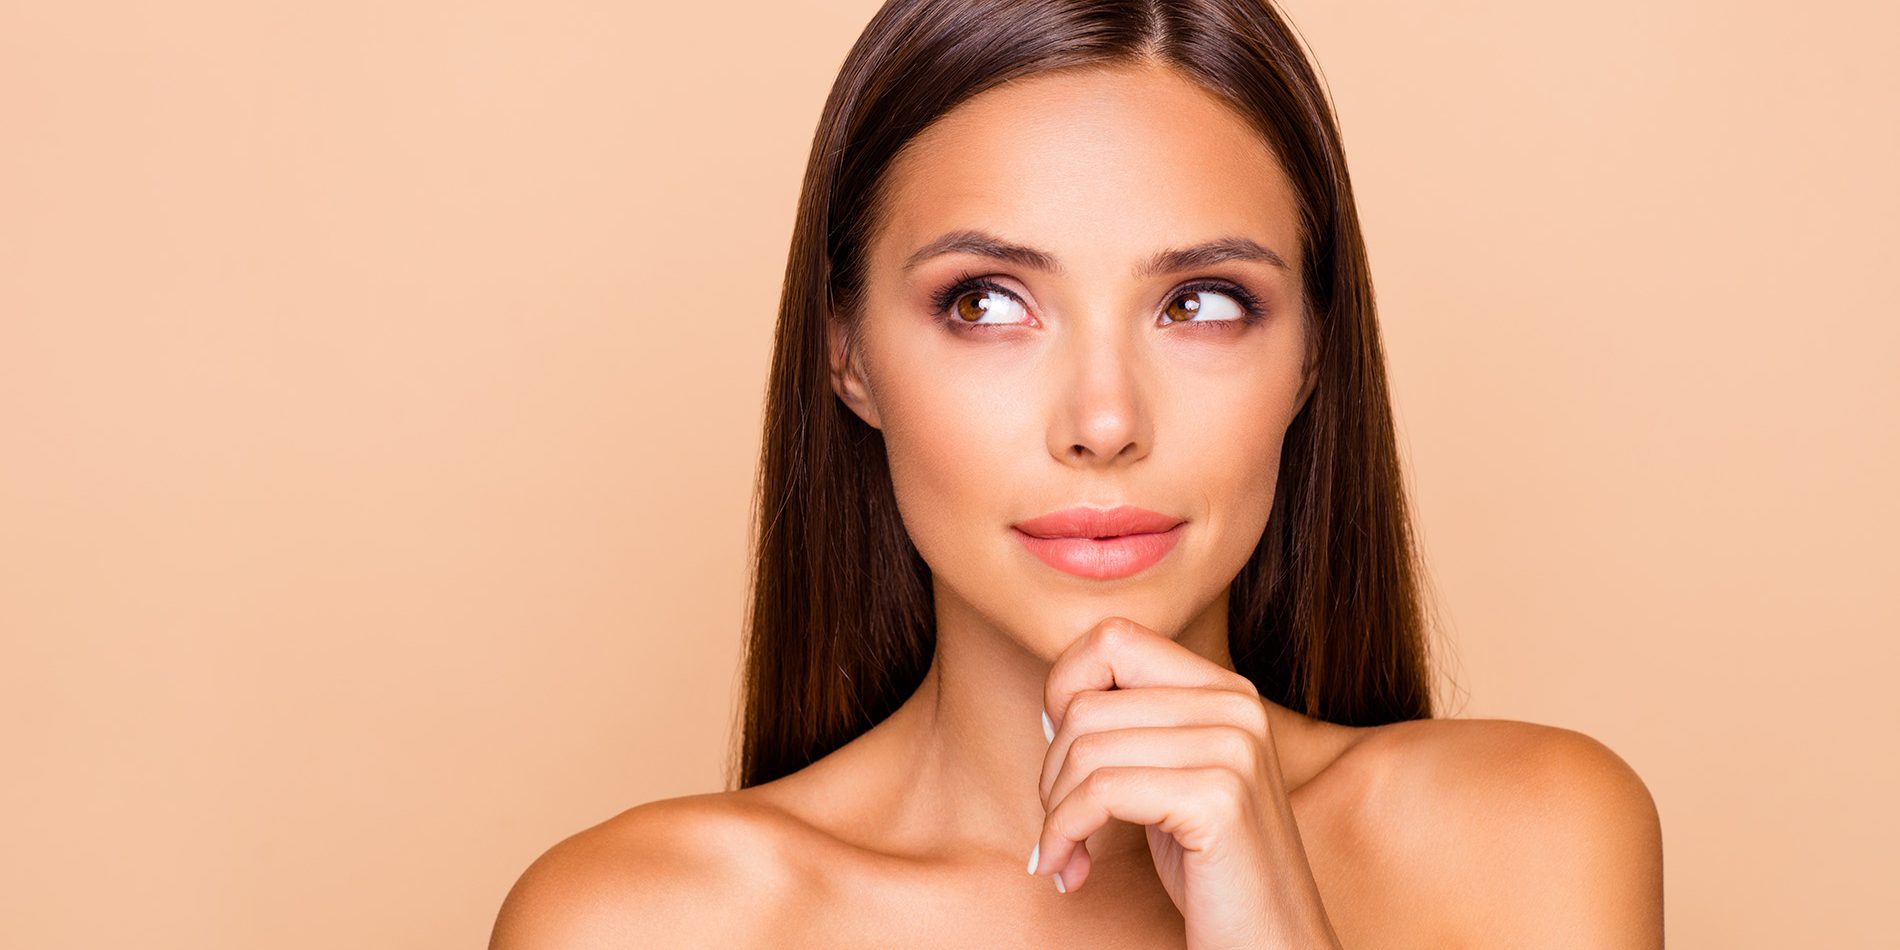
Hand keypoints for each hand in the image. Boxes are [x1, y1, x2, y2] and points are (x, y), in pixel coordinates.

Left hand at [1031, 617, 1344, 949]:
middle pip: (1086, 703)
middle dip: (1051, 772)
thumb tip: (1054, 705)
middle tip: (1060, 826)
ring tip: (1065, 853)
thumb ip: (1130, 728)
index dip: (1064, 690)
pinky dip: (1065, 834)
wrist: (1273, 946)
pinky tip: (1071, 871)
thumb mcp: (1169, 779)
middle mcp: (1236, 705)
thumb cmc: (1209, 870)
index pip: (1112, 637)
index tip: (1061, 755)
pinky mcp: (1218, 798)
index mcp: (1225, 690)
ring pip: (1085, 749)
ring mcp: (1233, 748)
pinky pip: (1099, 793)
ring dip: (1054, 812)